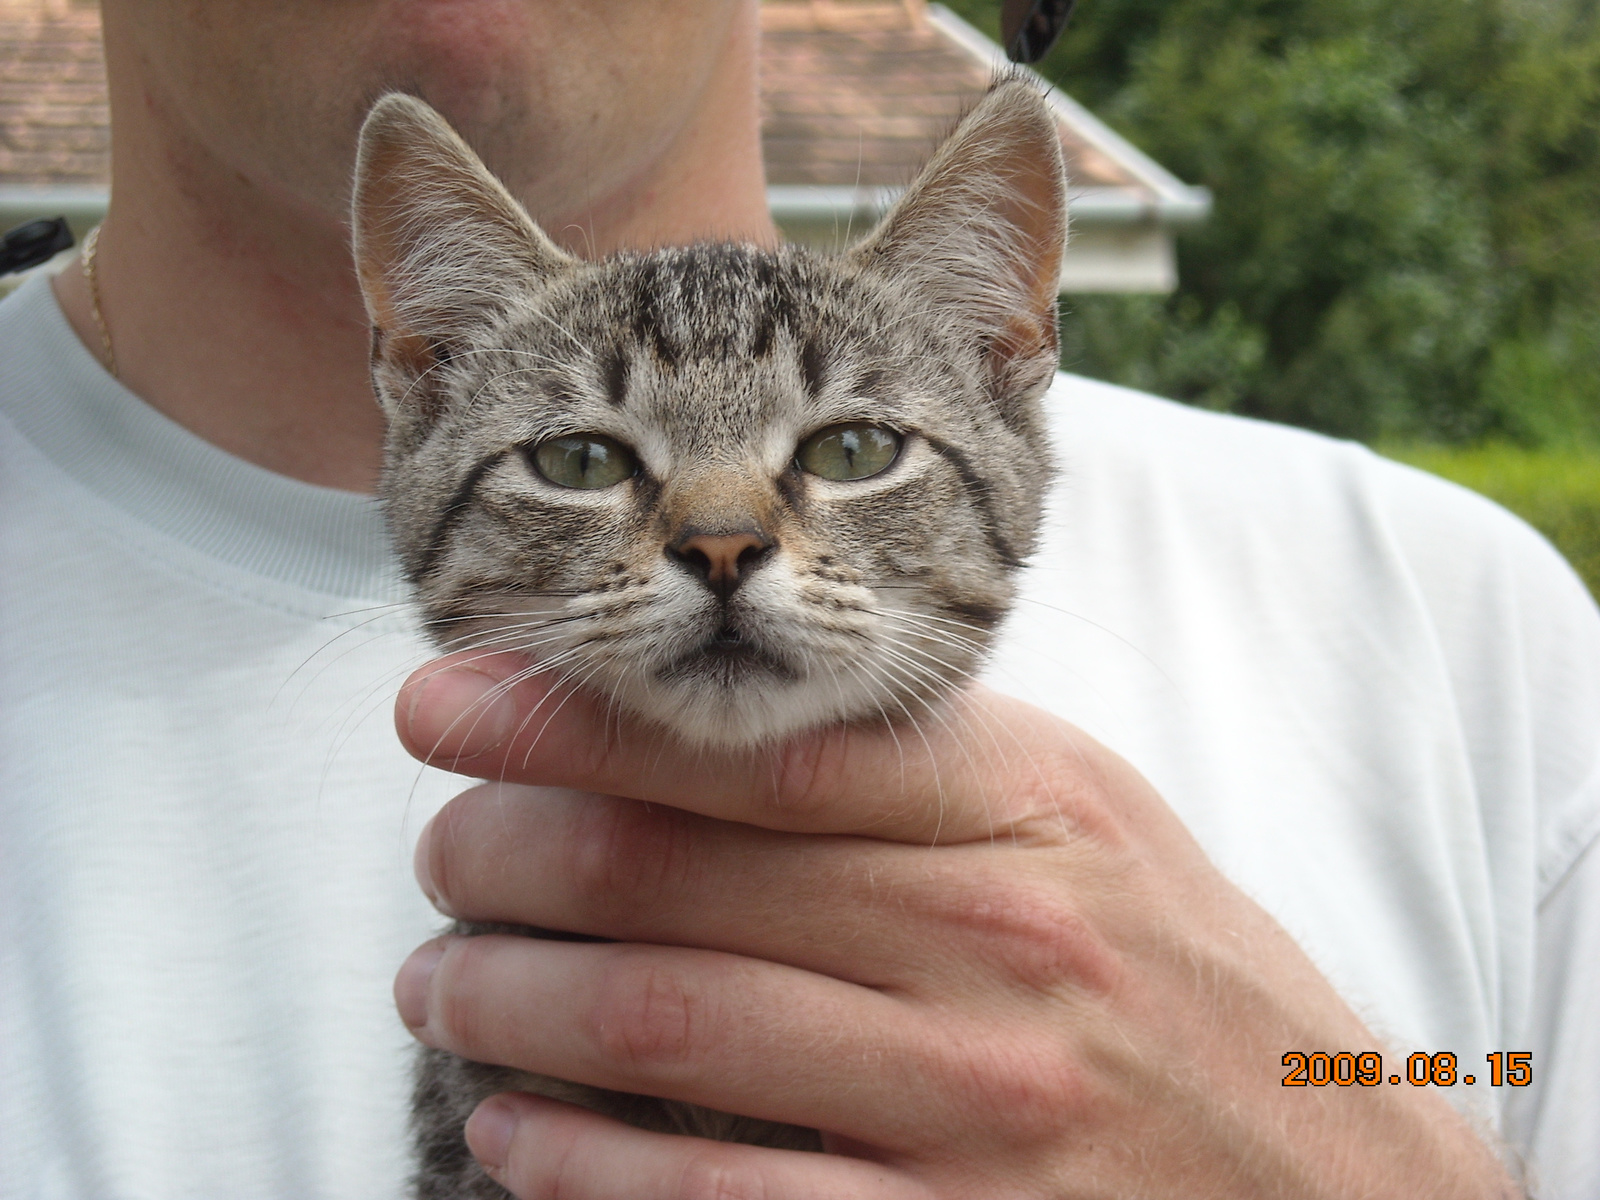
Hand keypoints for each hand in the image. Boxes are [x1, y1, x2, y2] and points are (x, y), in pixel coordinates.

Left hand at [393, 651, 1517, 1199]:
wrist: (1347, 1192)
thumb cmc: (1189, 984)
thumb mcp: (1090, 828)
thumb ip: (924, 772)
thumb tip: (707, 741)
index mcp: (1031, 807)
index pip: (755, 739)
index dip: (571, 717)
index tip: (442, 707)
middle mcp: (1001, 939)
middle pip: (680, 874)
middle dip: (509, 853)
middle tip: (439, 854)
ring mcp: (980, 1104)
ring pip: (673, 1023)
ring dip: (513, 1000)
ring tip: (437, 983)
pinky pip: (722, 1198)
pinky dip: (587, 1165)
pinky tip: (516, 1132)